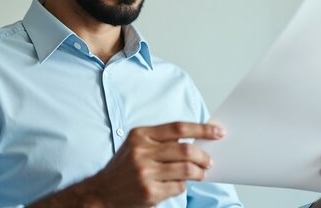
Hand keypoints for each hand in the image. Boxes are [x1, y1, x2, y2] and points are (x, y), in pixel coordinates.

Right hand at [89, 122, 224, 206]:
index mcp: (141, 135)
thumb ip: (162, 140)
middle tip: (209, 161)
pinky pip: (178, 187)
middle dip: (204, 156)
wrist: (102, 192)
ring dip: (199, 173)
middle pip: (186, 150)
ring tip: (200, 174)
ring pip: (186, 170)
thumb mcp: (137, 145)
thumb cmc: (125, 167)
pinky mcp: (149, 192)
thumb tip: (197, 140)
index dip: (202, 129)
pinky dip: (184, 186)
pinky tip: (179, 184)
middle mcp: (141, 152)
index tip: (217, 132)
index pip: (178, 128)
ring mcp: (145, 173)